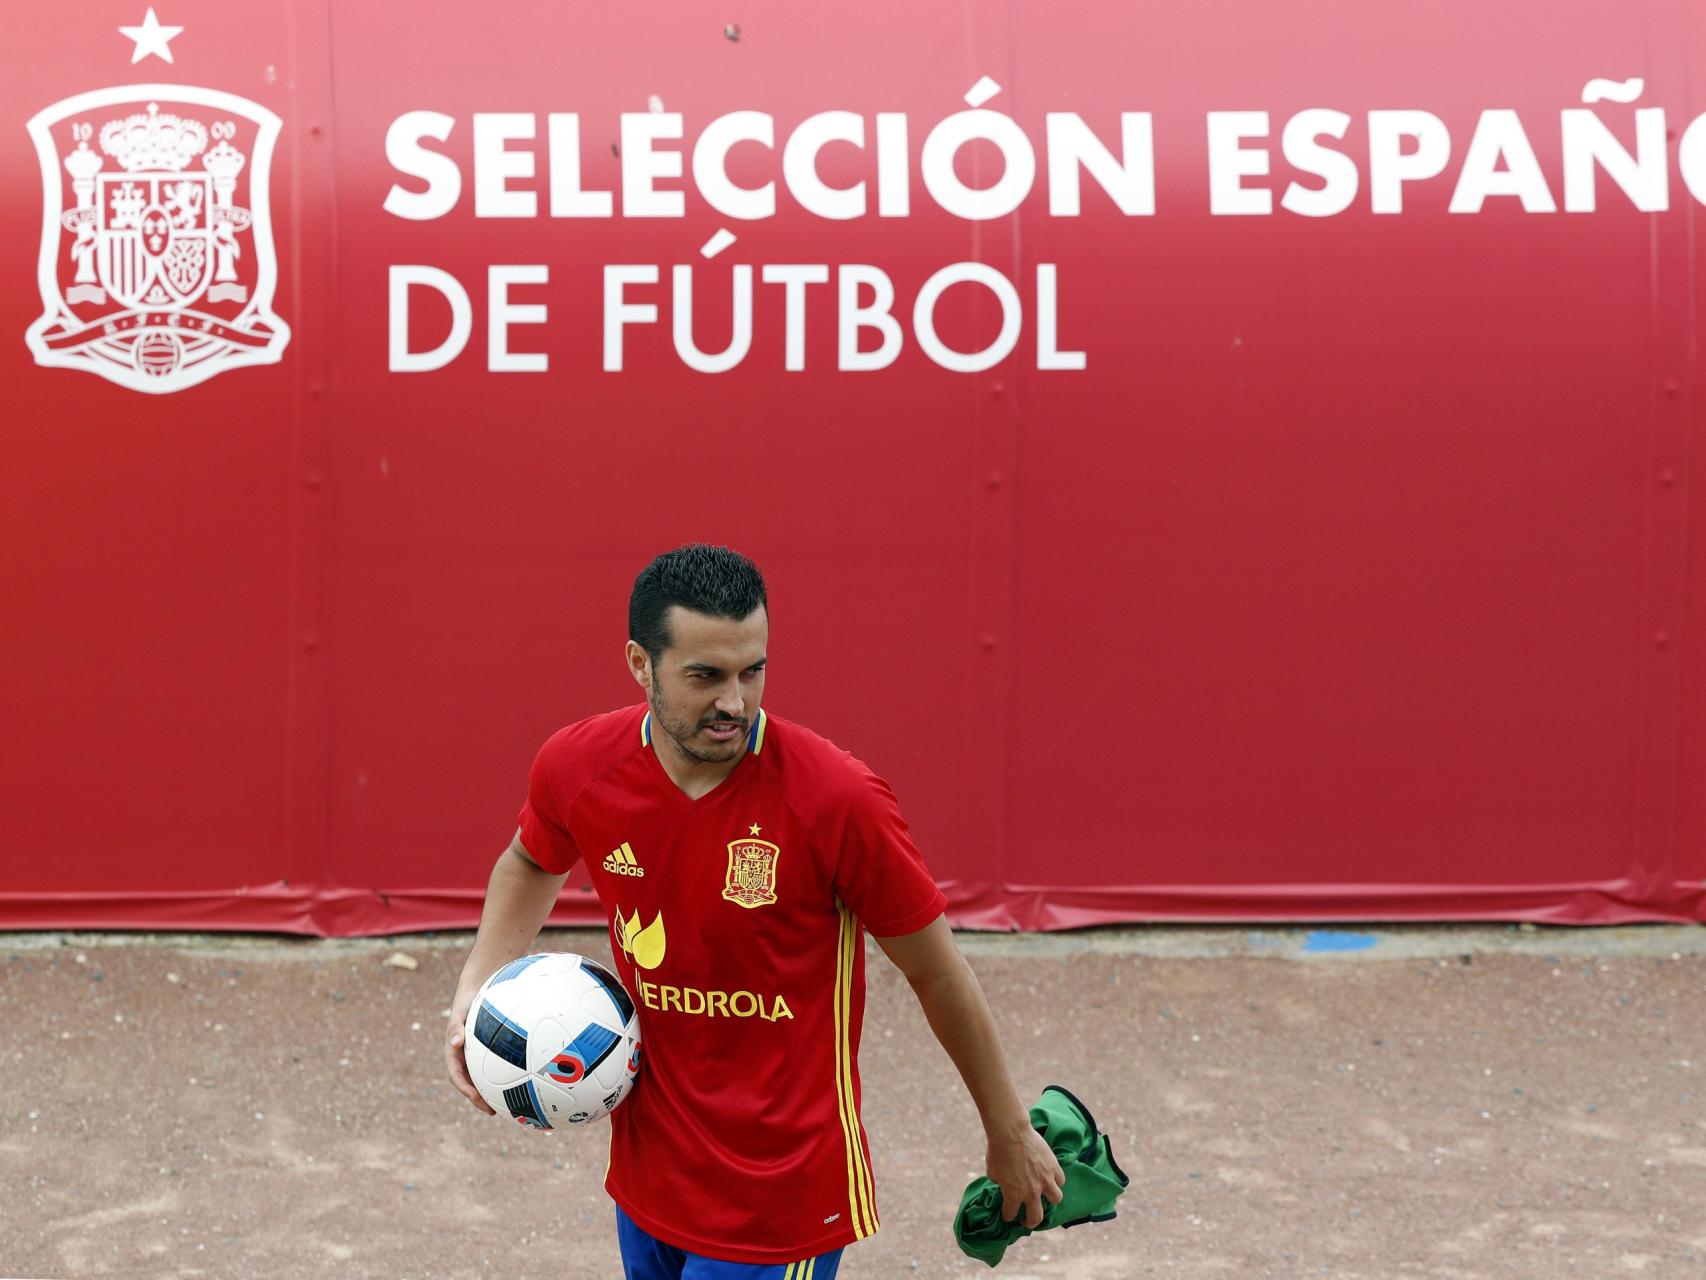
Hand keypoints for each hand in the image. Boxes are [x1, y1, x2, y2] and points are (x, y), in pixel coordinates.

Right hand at [445, 989, 495, 1115]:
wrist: (476, 989)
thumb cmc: (466, 1001)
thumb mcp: (459, 1012)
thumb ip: (455, 1026)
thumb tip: (455, 1042)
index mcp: (453, 1053)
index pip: (456, 1076)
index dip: (465, 1089)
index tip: (475, 1098)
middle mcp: (464, 1057)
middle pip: (469, 1083)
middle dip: (478, 1099)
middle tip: (491, 1111)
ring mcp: (475, 1055)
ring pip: (482, 1078)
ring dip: (490, 1092)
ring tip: (506, 1105)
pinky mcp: (487, 1052)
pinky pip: (494, 1066)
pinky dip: (502, 1076)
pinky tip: (520, 1080)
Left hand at [988, 1125, 1065, 1227]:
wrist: (1010, 1132)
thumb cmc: (997, 1151)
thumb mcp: (992, 1172)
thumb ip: (1001, 1184)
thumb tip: (1004, 1184)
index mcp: (1014, 1195)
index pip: (1011, 1214)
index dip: (1008, 1216)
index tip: (1007, 1214)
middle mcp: (1032, 1192)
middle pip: (1036, 1217)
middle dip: (1030, 1222)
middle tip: (1026, 1220)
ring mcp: (1045, 1180)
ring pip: (1056, 1200)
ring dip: (1050, 1200)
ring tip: (1045, 1197)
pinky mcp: (1054, 1167)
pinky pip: (1060, 1180)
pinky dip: (1056, 1181)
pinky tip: (1051, 1178)